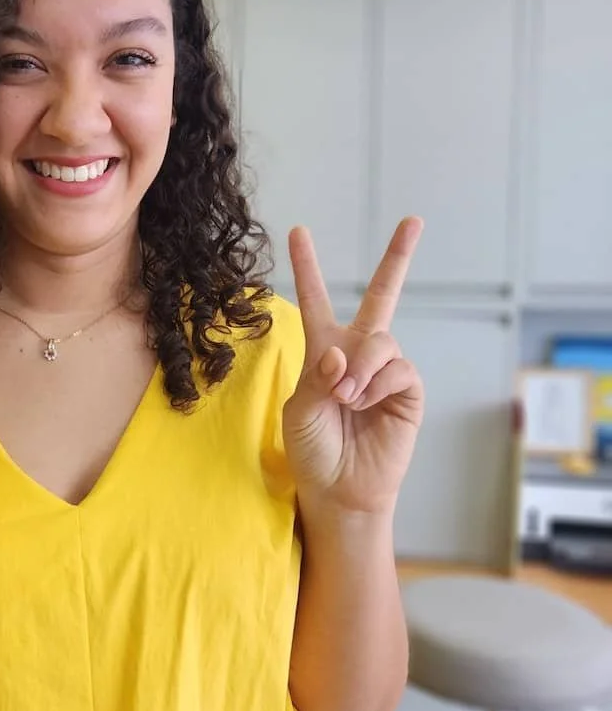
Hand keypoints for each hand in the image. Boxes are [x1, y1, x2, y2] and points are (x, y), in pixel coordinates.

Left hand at [282, 218, 424, 517]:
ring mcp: (385, 370)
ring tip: (345, 397)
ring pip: (380, 340)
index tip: (298, 231)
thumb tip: (344, 353)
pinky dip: (376, 384)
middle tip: (412, 221)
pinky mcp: (407, 390)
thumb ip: (319, 376)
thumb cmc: (313, 450)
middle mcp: (357, 354)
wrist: (339, 489)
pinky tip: (363, 403)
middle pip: (382, 295)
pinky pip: (397, 369)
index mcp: (323, 351)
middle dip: (398, 257)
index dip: (307, 266)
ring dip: (359, 367)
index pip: (315, 300)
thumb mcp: (301, 410)